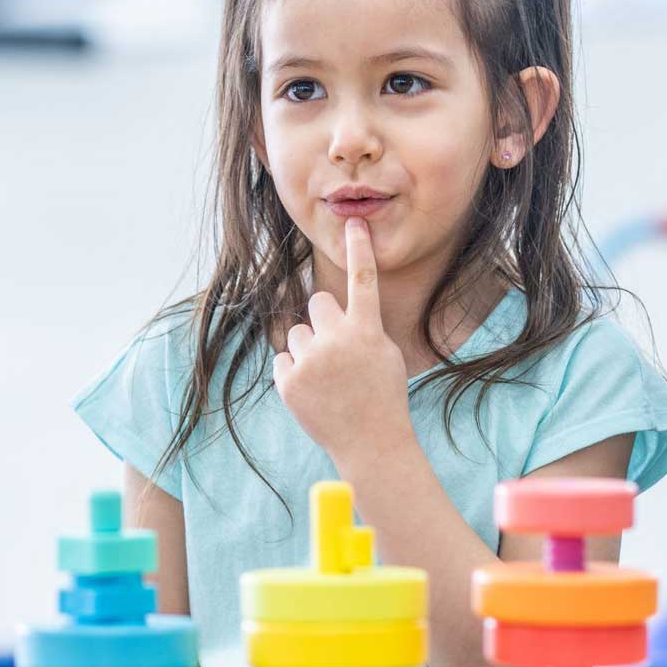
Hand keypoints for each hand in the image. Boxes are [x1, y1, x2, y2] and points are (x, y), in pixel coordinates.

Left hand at [272, 218, 413, 460]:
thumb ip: (360, 327)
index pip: (362, 280)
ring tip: (328, 380)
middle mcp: (338, 340)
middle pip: (317, 302)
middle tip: (338, 351)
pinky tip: (314, 393)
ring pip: (297, 333)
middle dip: (324, 320)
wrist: (371, 444)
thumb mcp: (384, 354)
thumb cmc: (381, 396)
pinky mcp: (289, 382)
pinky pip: (283, 360)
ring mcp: (311, 361)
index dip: (359, 249)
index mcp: (367, 331)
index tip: (354, 222)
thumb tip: (328, 308)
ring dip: (309, 350)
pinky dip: (294, 374)